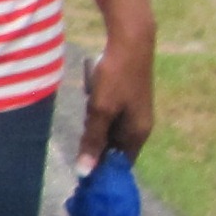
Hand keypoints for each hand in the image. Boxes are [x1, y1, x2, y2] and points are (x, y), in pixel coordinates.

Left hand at [79, 38, 154, 168]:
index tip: (80, 173)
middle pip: (113, 148)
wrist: (130, 42)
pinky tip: (89, 102)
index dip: (101, 170)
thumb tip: (85, 171)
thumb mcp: (101, 110)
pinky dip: (96, 115)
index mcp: (138, 134)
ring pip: (108, 131)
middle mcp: (139, 126)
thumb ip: (92, 140)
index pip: (120, 163)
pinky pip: (107, 116)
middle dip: (94, 147)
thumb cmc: (116, 77)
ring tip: (84, 119)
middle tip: (76, 142)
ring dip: (93, 130)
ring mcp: (133, 113)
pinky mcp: (125, 100)